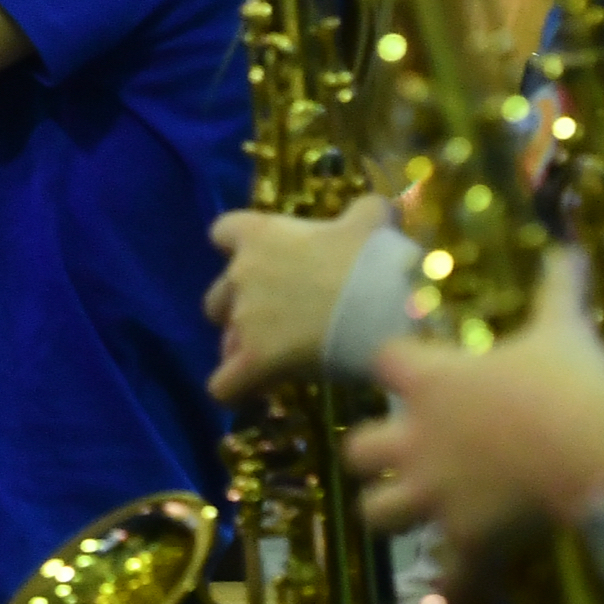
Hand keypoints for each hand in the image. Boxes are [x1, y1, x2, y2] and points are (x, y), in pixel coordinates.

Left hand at [207, 194, 392, 400]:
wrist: (384, 307)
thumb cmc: (374, 259)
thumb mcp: (372, 222)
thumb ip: (365, 212)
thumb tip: (377, 211)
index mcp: (259, 235)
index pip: (223, 231)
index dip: (238, 247)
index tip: (263, 259)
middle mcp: (240, 274)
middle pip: (219, 295)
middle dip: (240, 307)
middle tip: (279, 318)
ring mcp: (244, 319)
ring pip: (225, 339)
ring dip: (243, 347)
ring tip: (278, 357)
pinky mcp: (254, 361)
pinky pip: (224, 385)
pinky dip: (235, 390)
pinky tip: (254, 392)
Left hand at [347, 249, 603, 561]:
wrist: (600, 453)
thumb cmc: (571, 381)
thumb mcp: (562, 326)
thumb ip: (556, 286)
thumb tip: (569, 245)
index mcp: (430, 380)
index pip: (380, 363)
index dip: (393, 366)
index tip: (410, 370)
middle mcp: (417, 438)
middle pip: (357, 450)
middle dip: (372, 454)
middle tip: (399, 454)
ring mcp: (436, 494)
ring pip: (378, 513)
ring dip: (394, 514)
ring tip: (415, 515)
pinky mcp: (466, 541)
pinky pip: (446, 580)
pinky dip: (452, 591)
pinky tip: (457, 597)